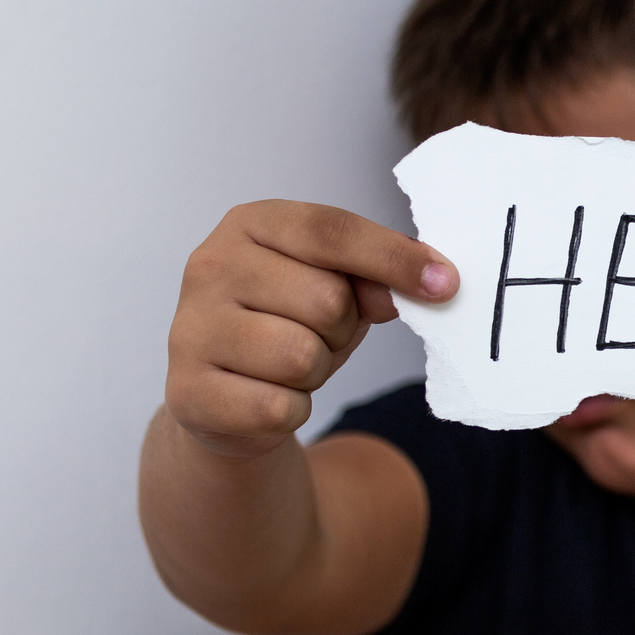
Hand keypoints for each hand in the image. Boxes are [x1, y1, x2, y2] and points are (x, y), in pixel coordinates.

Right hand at [165, 201, 457, 458]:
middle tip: (318, 335)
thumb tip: (430, 285)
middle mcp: (210, 265)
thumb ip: (377, 277)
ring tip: (291, 365)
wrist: (225, 399)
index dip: (395, 259)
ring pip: (302, 356)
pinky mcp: (188, 392)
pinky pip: (279, 407)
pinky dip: (292, 410)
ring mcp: (190, 328)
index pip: (333, 231)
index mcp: (250, 224)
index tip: (447, 284)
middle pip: (327, 299)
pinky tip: (269, 398)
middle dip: (341, 328)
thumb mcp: (335, 288)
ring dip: (315, 371)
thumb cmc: (288, 325)